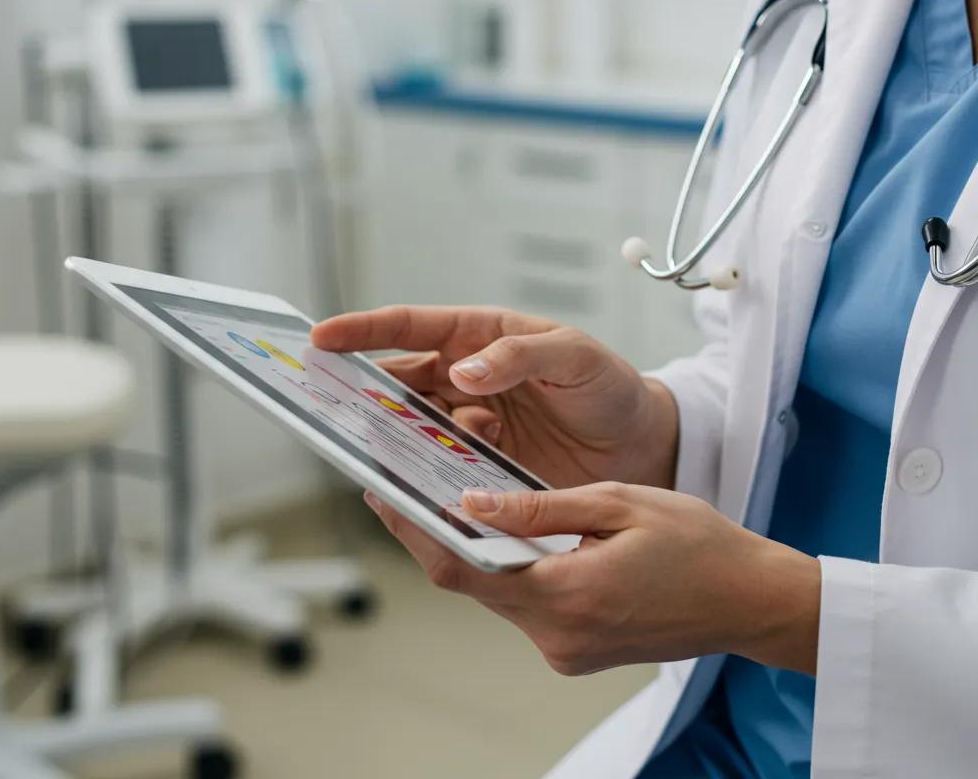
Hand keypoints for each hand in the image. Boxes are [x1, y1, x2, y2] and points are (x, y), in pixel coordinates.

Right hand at [311, 305, 678, 490]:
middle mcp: (467, 377)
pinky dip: (426, 473)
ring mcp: (471, 422)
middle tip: (325, 402)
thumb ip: (520, 355)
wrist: (643, 446)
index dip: (364, 330)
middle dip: (361, 389)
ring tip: (370, 447)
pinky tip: (422, 482)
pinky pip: (441, 467)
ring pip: (413, 427)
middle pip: (399, 380)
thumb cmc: (610, 387)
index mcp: (482, 336)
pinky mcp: (482, 465)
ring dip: (391, 436)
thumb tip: (464, 370)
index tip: (322, 337)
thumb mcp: (575, 357)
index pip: (412, 327)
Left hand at [365, 483, 820, 675]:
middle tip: (400, 481)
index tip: (378, 491)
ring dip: (470, 547)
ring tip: (447, 493)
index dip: (411, 529)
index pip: (462, 566)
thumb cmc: (699, 545)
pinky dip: (505, 564)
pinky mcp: (574, 646)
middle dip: (431, 532)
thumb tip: (472, 501)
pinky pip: (523, 601)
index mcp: (566, 594)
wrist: (751, 601)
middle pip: (469, 581)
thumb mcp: (618, 503)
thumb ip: (540, 505)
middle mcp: (556, 634)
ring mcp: (564, 648)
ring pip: (494, 590)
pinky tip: (502, 529)